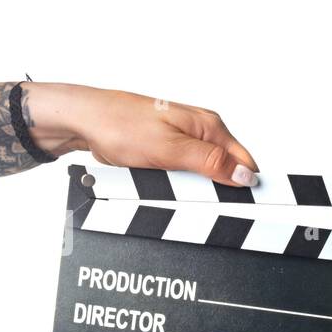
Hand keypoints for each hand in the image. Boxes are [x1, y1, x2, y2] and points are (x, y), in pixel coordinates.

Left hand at [27, 83, 259, 186]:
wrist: (84, 121)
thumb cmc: (121, 126)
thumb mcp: (171, 149)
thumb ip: (211, 162)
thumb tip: (246, 176)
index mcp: (209, 126)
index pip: (244, 162)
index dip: (248, 186)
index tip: (248, 209)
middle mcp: (200, 131)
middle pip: (225, 172)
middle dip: (215, 192)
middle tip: (195, 199)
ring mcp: (184, 141)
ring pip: (202, 178)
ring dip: (191, 191)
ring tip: (170, 187)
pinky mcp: (168, 152)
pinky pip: (183, 177)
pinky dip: (175, 187)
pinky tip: (161, 184)